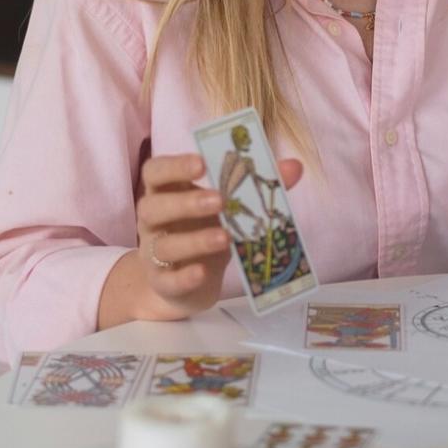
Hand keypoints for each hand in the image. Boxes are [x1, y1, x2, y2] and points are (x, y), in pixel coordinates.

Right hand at [131, 152, 302, 320]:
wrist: (184, 284)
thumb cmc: (204, 232)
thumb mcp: (227, 209)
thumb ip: (257, 186)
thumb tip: (294, 166)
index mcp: (167, 194)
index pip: (156, 172)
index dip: (174, 165)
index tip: (201, 163)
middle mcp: (154, 222)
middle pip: (153, 207)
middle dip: (186, 202)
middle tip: (219, 200)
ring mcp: (154, 255)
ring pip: (163, 246)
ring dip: (194, 240)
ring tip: (224, 237)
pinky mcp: (164, 284)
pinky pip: (169, 280)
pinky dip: (185, 276)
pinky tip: (202, 272)